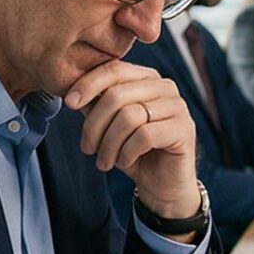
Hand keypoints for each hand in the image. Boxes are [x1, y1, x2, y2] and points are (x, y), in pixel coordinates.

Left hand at [66, 60, 197, 215]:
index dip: (88, 84)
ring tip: (104, 161)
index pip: (114, 70)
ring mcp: (177, 107)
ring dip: (109, 144)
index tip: (70, 104)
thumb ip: (96, 104)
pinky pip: (145, 136)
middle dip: (95, 125)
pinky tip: (124, 161)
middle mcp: (165, 87)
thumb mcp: (108, 125)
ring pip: (129, 117)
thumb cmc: (133, 151)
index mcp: (147, 78)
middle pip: (117, 95)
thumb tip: (73, 94)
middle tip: (87, 148)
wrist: (162, 183)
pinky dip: (127, 152)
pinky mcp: (184, 129)